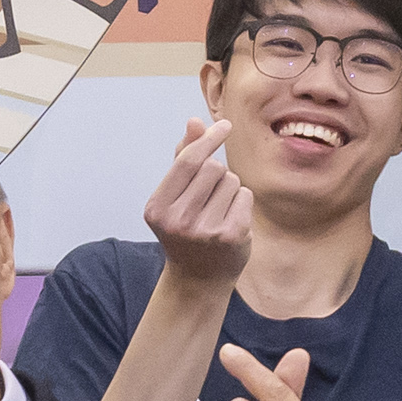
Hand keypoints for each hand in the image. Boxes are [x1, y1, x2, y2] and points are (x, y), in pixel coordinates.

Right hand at [141, 115, 252, 299]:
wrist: (198, 278)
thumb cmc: (186, 229)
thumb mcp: (176, 196)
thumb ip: (184, 157)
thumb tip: (194, 122)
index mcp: (157, 208)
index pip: (187, 161)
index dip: (208, 139)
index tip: (225, 125)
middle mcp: (177, 220)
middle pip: (213, 167)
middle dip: (217, 173)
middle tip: (209, 197)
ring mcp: (204, 230)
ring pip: (231, 180)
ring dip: (229, 189)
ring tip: (218, 212)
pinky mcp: (230, 236)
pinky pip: (244, 196)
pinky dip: (241, 203)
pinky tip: (231, 221)